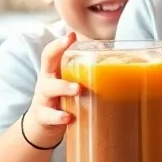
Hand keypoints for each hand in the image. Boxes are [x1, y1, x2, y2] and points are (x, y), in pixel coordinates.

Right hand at [20, 32, 79, 148]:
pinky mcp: (43, 117)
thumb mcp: (70, 84)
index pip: (51, 54)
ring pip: (49, 90)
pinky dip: (58, 117)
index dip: (58, 44)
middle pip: (47, 66)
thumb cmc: (62, 99)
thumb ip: (87, 74)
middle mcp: (46, 82)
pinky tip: (69, 118)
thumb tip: (119, 62)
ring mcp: (44, 99)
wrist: (42, 126)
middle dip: (57, 54)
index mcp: (54, 72)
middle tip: (73, 50)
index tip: (71, 35)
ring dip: (64, 88)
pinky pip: (48, 116)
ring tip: (78, 89)